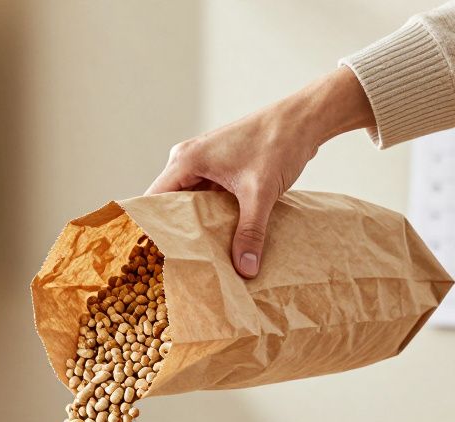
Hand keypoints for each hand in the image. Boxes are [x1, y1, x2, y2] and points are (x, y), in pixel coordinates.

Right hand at [146, 67, 374, 277]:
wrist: (302, 120)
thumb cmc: (277, 143)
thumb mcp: (260, 194)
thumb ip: (251, 232)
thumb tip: (245, 269)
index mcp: (186, 160)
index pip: (153, 200)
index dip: (152, 228)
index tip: (154, 257)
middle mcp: (187, 159)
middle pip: (169, 204)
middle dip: (175, 232)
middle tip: (178, 264)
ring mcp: (203, 162)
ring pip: (188, 201)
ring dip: (195, 225)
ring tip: (198, 256)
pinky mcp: (218, 167)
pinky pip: (204, 196)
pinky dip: (210, 215)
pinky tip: (218, 238)